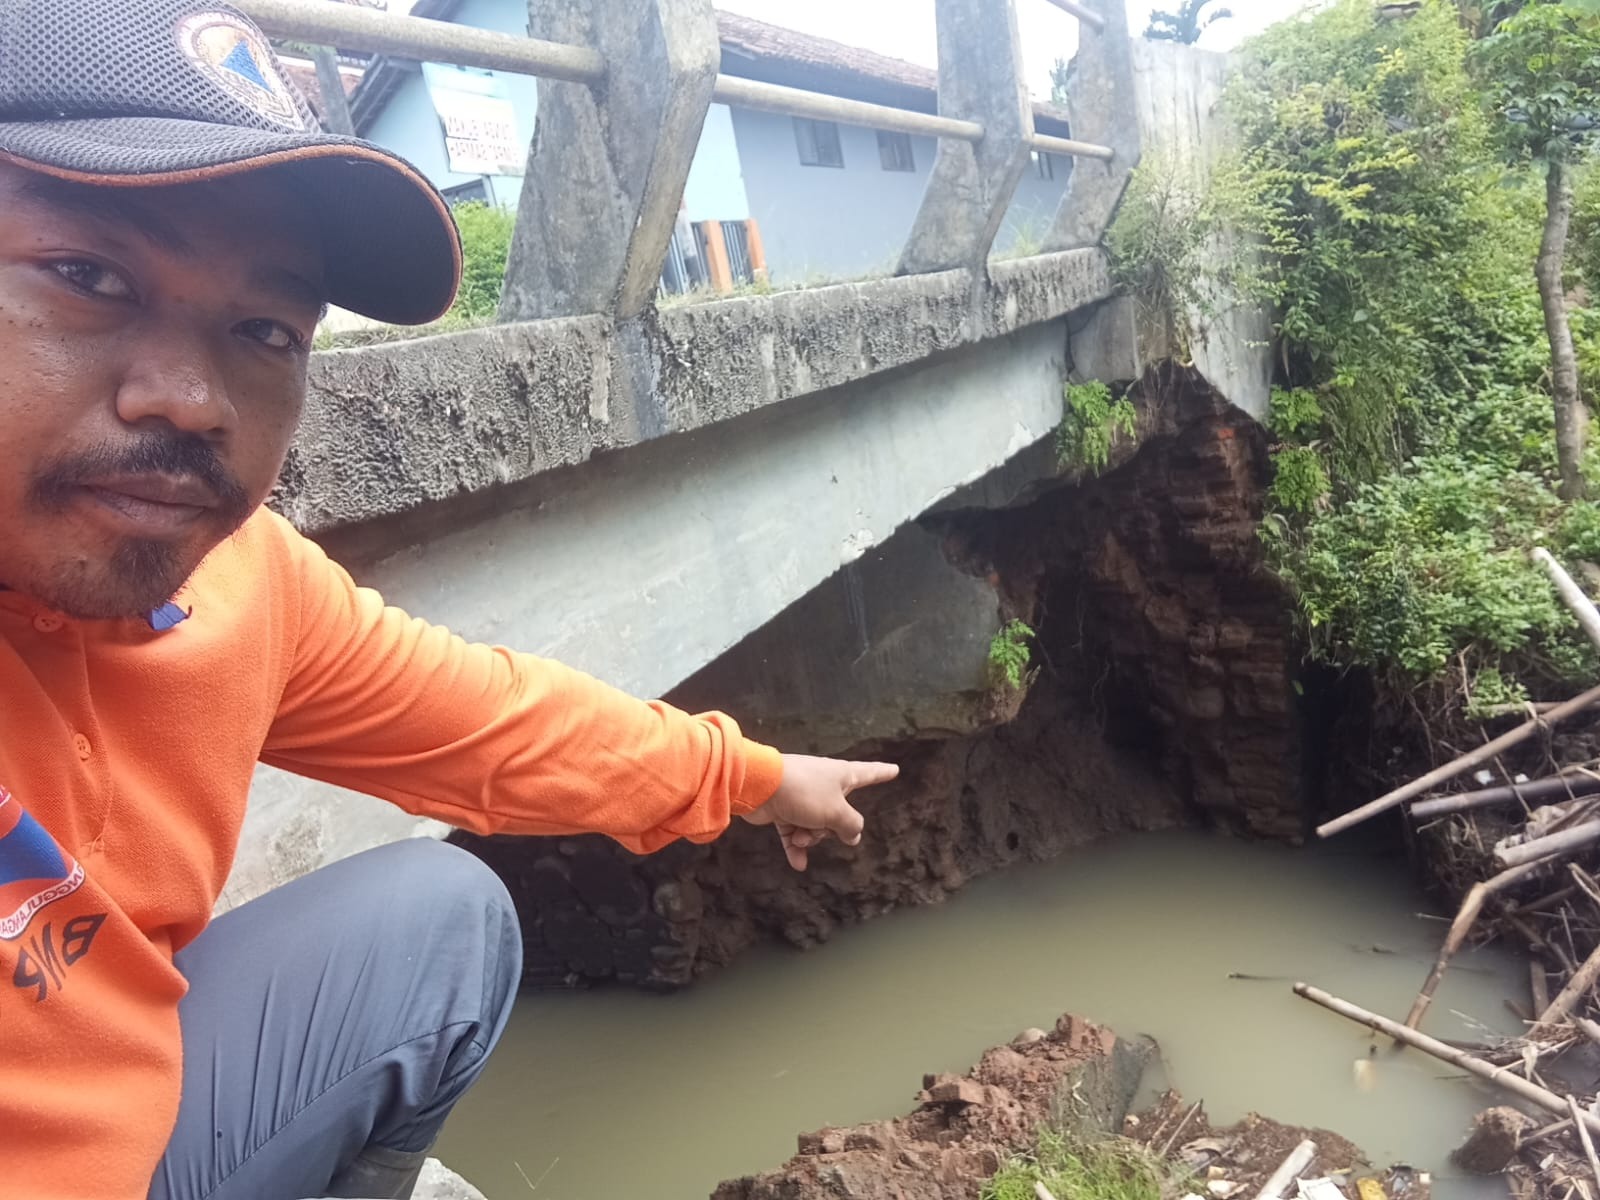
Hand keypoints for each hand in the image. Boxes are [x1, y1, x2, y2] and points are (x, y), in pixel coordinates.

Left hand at [740, 753, 898, 870]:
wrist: (760, 786)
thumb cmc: (804, 793)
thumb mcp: (837, 812)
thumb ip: (850, 825)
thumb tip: (853, 835)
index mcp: (841, 775)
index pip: (868, 773)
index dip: (882, 773)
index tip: (894, 770)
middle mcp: (823, 784)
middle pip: (839, 813)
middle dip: (831, 829)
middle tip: (821, 828)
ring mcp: (802, 796)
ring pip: (816, 825)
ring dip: (810, 837)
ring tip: (800, 836)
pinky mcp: (783, 808)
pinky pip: (794, 832)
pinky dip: (795, 847)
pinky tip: (798, 864)